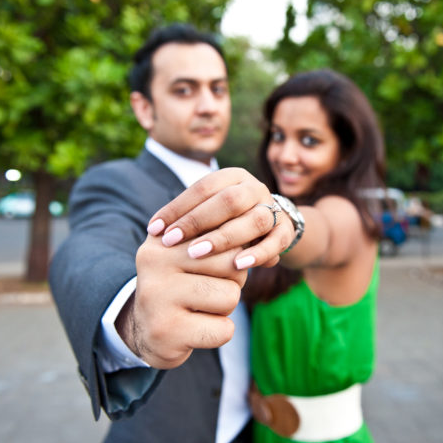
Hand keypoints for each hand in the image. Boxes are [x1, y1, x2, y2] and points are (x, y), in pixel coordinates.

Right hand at [116, 234, 247, 368]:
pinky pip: (224, 329)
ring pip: (230, 296)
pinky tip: (197, 330)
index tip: (223, 264)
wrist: (146, 333)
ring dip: (225, 308)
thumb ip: (225, 239)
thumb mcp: (195, 255)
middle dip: (232, 282)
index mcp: (164, 235)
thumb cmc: (183, 286)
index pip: (224, 231)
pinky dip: (220, 333)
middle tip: (207, 291)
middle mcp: (155, 260)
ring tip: (200, 308)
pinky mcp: (166, 330)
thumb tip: (271, 251)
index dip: (236, 253)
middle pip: (232, 262)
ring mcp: (157, 295)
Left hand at [146, 168, 295, 269]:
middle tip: (171, 241)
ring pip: (254, 219)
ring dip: (224, 238)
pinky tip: (237, 266)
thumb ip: (188, 218)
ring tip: (197, 254)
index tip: (155, 230)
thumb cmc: (227, 223)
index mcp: (233, 176)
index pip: (203, 186)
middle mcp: (255, 188)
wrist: (271, 231)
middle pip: (229, 200)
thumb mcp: (209, 215)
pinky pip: (276, 241)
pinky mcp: (287, 230)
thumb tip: (155, 233)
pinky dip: (258, 254)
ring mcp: (274, 208)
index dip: (177, 207)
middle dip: (197, 221)